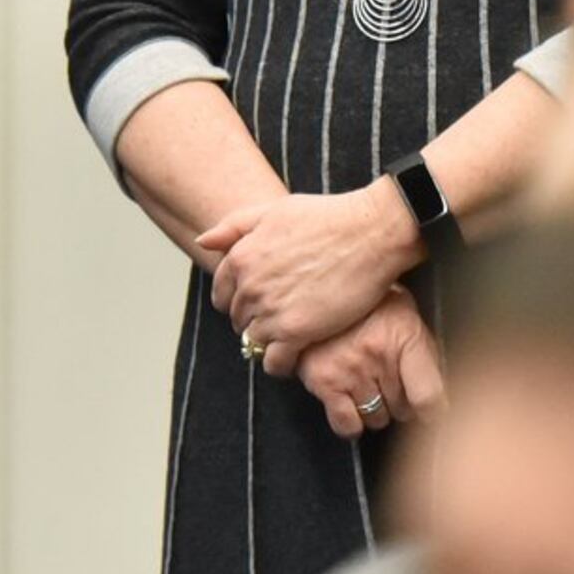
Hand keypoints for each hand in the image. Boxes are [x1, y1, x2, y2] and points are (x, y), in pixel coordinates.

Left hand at [204, 185, 421, 367]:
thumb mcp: (274, 210)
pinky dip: (281, 364)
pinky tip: (296, 356)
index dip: (237, 299)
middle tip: (280, 317)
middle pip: (238, 318)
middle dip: (254, 319)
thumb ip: (234, 226)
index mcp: (241, 257)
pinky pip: (275, 362)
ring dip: (268, 342)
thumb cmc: (328, 217)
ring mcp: (271, 311)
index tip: (257, 302)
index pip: (221, 292)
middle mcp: (250, 286)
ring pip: (254, 342)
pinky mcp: (297, 332)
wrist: (371, 233)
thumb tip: (203, 241)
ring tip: (290, 337)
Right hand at [294, 287, 445, 438]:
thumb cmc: (372, 305)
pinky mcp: (322, 381)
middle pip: (404, 410)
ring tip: (370, 386)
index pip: (428, 395)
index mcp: (406, 336)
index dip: (435, 413)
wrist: (324, 288)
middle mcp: (378, 354)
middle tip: (393, 385)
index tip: (433, 415)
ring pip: (376, 419)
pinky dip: (351, 422)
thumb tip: (442, 395)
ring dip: (376, 410)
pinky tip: (352, 404)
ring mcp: (349, 369)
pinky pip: (345, 425)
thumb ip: (426, 353)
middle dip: (402, 403)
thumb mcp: (409, 318)